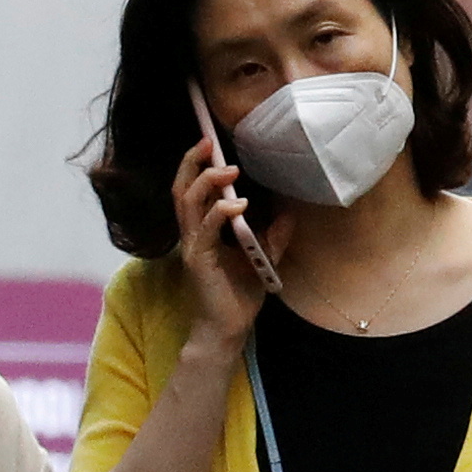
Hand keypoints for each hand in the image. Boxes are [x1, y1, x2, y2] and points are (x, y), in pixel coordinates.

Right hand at [170, 129, 276, 349]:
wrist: (228, 329)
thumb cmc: (239, 295)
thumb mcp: (262, 257)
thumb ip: (273, 234)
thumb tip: (290, 211)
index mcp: (201, 230)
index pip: (190, 189)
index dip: (195, 164)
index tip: (208, 142)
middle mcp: (192, 234)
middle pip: (181, 188)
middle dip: (193, 162)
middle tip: (208, 142)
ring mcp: (192, 246)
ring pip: (188, 203)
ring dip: (207, 181)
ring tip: (229, 169)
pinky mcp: (198, 260)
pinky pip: (205, 229)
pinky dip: (220, 213)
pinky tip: (238, 204)